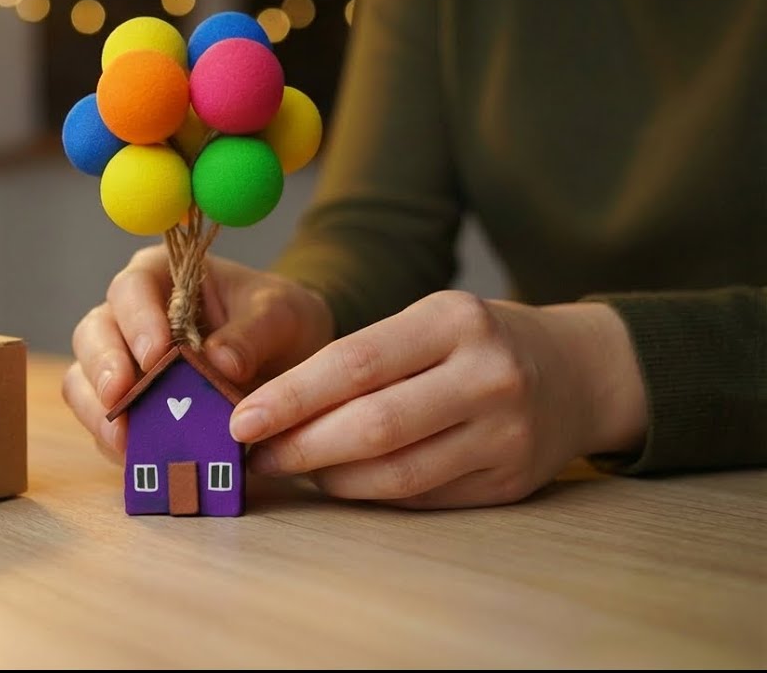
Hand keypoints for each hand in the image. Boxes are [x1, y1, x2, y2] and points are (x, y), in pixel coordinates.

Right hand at [62, 245, 333, 460]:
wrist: (289, 360)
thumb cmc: (276, 321)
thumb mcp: (280, 315)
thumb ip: (253, 333)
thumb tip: (219, 361)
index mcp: (160, 278)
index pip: (132, 289)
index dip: (136, 320)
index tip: (156, 354)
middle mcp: (130, 318)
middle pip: (93, 334)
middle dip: (102, 367)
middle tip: (120, 397)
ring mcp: (123, 365)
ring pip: (84, 380)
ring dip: (97, 410)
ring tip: (123, 437)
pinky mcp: (129, 408)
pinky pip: (106, 424)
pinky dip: (116, 441)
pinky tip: (136, 455)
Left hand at [230, 291, 647, 508]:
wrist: (577, 373)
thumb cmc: (474, 343)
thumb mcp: (428, 322)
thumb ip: (360, 359)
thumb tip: (269, 407)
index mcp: (455, 321)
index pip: (354, 363)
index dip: (290, 397)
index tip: (242, 419)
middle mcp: (487, 376)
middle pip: (372, 426)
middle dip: (300, 446)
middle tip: (255, 454)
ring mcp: (504, 434)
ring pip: (395, 474)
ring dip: (329, 477)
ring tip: (290, 468)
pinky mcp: (508, 482)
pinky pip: (420, 497)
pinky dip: (369, 493)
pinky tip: (339, 481)